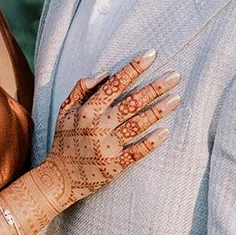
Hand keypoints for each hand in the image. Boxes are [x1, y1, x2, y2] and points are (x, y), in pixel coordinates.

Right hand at [35, 50, 180, 208]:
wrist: (59, 179)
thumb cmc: (65, 140)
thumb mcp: (64, 110)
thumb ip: (81, 88)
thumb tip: (106, 73)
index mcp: (86, 111)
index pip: (114, 84)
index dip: (133, 69)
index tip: (151, 55)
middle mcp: (97, 126)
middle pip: (131, 102)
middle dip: (154, 87)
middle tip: (174, 75)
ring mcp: (107, 147)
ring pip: (137, 125)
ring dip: (158, 110)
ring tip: (176, 98)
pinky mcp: (114, 166)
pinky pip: (136, 152)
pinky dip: (151, 142)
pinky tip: (166, 131)